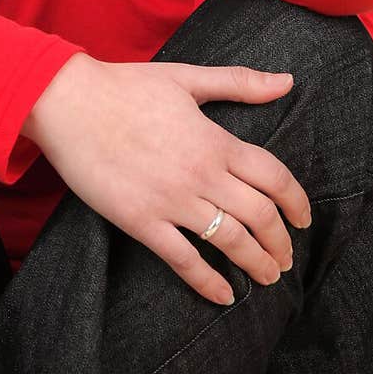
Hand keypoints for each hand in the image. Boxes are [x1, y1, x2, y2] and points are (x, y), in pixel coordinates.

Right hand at [22, 53, 312, 306]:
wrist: (68, 103)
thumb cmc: (126, 86)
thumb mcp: (187, 78)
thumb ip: (239, 83)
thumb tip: (286, 81)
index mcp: (215, 140)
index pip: (274, 177)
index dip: (296, 202)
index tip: (304, 219)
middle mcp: (201, 174)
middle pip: (259, 216)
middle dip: (280, 242)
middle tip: (286, 257)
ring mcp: (171, 200)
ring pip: (230, 241)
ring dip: (256, 264)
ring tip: (268, 277)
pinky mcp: (140, 221)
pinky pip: (183, 260)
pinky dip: (208, 282)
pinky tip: (224, 295)